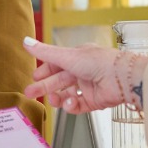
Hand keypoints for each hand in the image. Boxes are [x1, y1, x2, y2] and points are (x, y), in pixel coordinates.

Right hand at [22, 37, 147, 113]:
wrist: (122, 79)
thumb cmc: (99, 62)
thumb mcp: (67, 56)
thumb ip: (45, 52)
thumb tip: (26, 42)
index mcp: (78, 57)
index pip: (57, 64)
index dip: (44, 71)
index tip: (34, 77)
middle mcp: (84, 71)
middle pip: (59, 81)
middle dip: (44, 87)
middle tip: (30, 93)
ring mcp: (89, 86)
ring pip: (67, 95)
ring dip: (58, 98)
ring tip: (54, 100)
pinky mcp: (94, 101)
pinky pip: (78, 106)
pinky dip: (72, 106)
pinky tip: (70, 103)